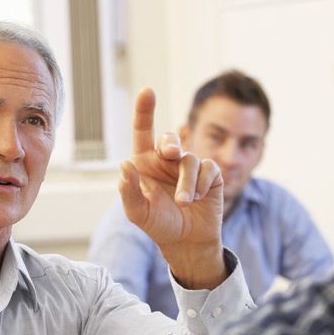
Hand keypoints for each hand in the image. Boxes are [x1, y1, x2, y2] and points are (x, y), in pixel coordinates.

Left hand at [120, 87, 227, 288]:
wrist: (187, 243)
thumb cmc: (159, 226)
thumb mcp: (138, 213)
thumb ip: (128, 191)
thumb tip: (124, 165)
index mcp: (145, 164)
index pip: (142, 132)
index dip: (144, 111)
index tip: (147, 91)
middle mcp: (167, 161)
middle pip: (169, 138)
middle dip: (171, 142)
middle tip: (170, 153)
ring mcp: (189, 166)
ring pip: (189, 159)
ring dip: (186, 182)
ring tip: (183, 202)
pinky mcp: (209, 174)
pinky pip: (207, 168)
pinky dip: (201, 185)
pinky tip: (198, 199)